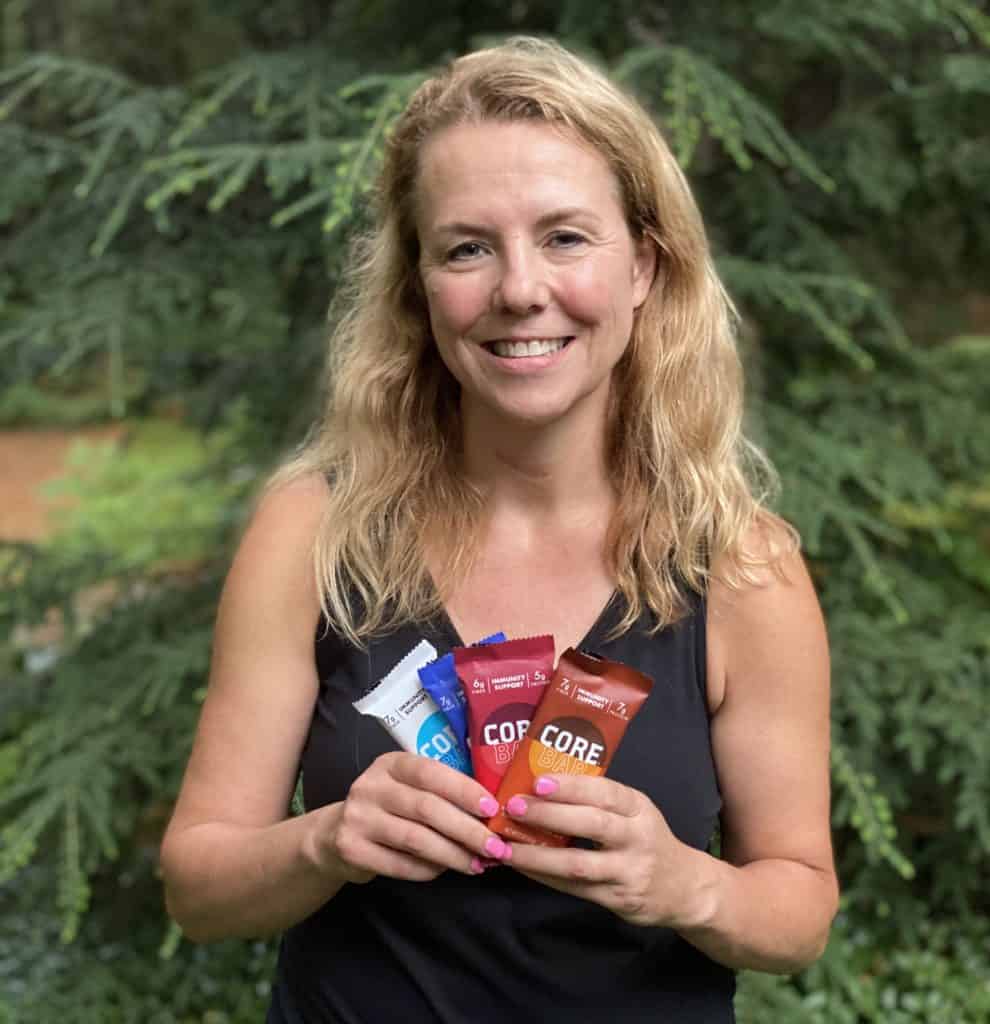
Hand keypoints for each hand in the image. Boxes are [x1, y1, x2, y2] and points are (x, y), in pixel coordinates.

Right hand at [319, 752, 511, 883]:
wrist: (334, 835)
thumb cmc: (388, 809)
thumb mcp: (407, 788)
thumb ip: (439, 793)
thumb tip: (490, 814)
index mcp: (391, 764)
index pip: (431, 772)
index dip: (464, 790)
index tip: (492, 808)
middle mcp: (371, 785)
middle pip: (427, 808)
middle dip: (467, 830)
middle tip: (495, 847)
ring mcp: (358, 817)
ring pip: (416, 839)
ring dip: (452, 854)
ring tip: (477, 864)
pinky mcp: (352, 849)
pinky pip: (399, 864)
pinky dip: (427, 870)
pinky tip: (444, 871)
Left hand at [503, 774, 702, 927]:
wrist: (683, 888)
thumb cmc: (646, 839)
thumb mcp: (634, 811)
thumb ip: (599, 800)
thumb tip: (542, 784)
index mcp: (638, 807)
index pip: (606, 792)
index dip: (572, 786)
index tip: (539, 781)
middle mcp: (637, 837)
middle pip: (592, 824)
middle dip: (550, 815)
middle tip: (514, 807)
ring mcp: (628, 871)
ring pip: (579, 863)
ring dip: (538, 855)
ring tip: (506, 846)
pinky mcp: (617, 899)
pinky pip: (575, 888)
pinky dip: (544, 877)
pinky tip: (521, 867)